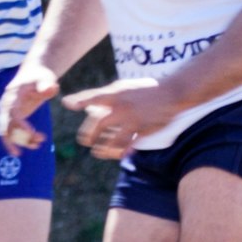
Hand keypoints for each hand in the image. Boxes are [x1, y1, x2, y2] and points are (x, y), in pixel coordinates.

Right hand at [0, 65, 59, 153]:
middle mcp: (6, 107)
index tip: (32, 133)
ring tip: (39, 144)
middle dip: (15, 140)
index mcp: (12, 97)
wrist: (33, 74)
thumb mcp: (45, 79)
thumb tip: (51, 89)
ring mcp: (7, 113)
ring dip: (22, 141)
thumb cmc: (40, 76)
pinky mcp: (13, 118)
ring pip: (8, 133)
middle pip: (4, 128)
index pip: (12, 115)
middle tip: (31, 147)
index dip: (19, 127)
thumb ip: (47, 85)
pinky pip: (13, 133)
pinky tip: (36, 143)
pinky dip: (22, 140)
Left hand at [60, 74, 185, 160]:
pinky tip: (117, 155)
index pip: (96, 97)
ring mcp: (135, 120)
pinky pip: (130, 144)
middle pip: (101, 122)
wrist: (172, 93)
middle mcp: (124, 107)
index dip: (82, 100)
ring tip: (97, 153)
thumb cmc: (144, 89)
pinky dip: (123, 151)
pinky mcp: (145, 130)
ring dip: (104, 148)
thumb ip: (101, 96)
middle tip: (84, 141)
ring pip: (115, 139)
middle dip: (90, 134)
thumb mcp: (122, 87)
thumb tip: (76, 103)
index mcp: (117, 94)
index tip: (68, 104)